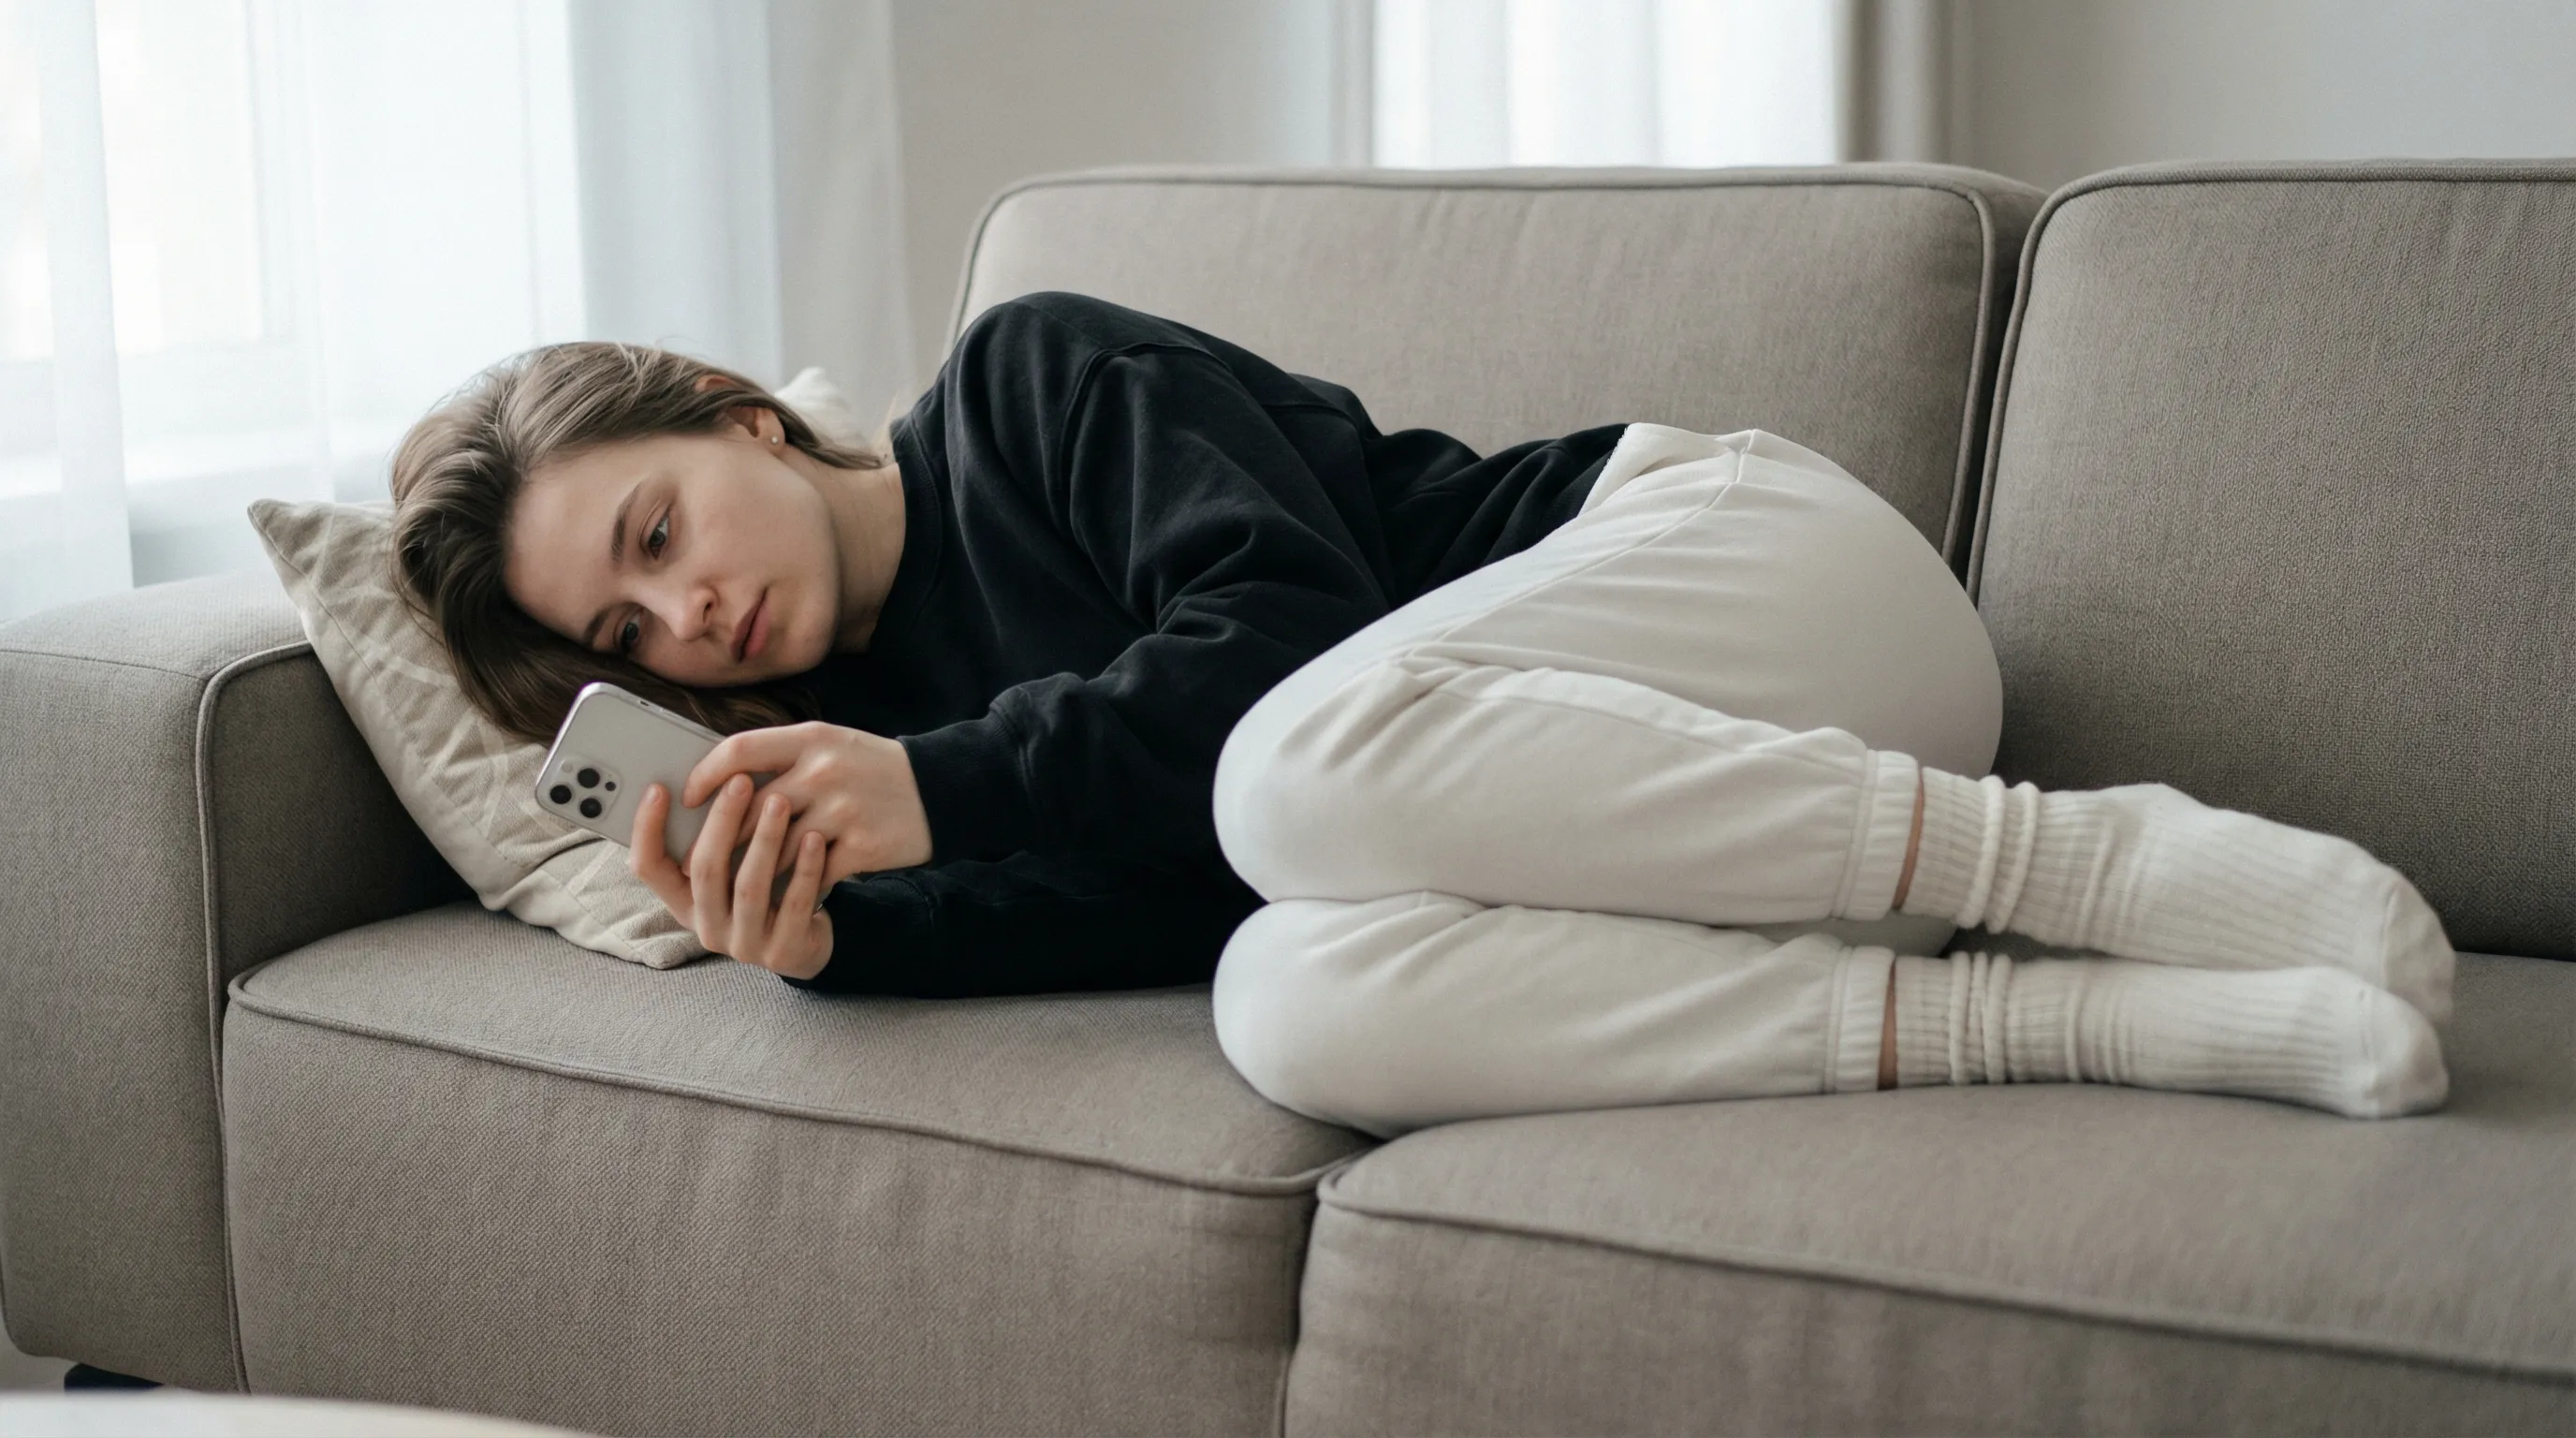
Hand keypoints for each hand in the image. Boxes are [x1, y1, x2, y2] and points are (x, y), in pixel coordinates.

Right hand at [631, 776, 832, 978]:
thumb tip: (714, 776)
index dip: (647, 829)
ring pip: (749, 887)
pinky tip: (815, 838)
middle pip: (704, 871)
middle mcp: (707, 928)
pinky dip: (805, 869)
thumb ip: (719, 839)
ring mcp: (745, 944)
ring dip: (764, 840)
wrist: (808, 945)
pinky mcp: (784, 952)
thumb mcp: (734, 870)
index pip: (648, 868)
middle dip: (721, 821)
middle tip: (739, 781)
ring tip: (780, 800)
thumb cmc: (767, 892)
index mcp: (685, 903)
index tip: (658, 788)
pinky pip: (794, 905)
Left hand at [684, 721, 933, 883]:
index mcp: (812, 738)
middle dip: (723, 839)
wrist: (943, 790)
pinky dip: (797, 889)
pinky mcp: (863, 847)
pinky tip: (787, 896)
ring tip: (740, 883)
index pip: (738, 751)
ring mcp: (844, 810)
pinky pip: (812, 875)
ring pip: (776, 850)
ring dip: (757, 871)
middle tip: (701, 859)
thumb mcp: (830, 745)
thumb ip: (781, 757)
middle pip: (750, 811)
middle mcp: (825, 771)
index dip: (705, 776)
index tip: (687, 798)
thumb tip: (721, 786)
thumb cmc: (873, 768)